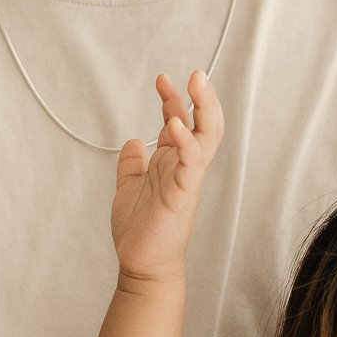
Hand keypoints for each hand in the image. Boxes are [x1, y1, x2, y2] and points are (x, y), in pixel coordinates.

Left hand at [110, 71, 224, 281]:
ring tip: (196, 83)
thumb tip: (133, 141)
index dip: (173, 98)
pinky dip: (185, 141)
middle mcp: (184, 167)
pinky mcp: (185, 193)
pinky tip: (174, 124)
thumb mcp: (128, 187)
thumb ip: (132, 164)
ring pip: (207, 137)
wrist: (141, 264)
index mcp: (172, 163)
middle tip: (195, 73)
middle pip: (204, 124)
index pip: (180, 121)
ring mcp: (187, 179)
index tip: (162, 79)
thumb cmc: (139, 230)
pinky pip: (192, 162)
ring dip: (204, 109)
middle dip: (202, 97)